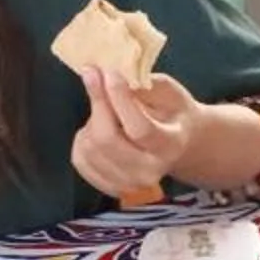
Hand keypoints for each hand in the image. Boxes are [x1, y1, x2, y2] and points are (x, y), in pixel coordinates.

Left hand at [72, 68, 198, 200]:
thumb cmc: (172, 112)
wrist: (178, 144)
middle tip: (92, 73)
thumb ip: (141, 85)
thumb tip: (108, 76)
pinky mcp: (108, 186)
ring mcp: (128, 183)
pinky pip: (80, 158)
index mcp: (170, 146)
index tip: (109, 73)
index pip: (139, 128)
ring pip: (91, 147)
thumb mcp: (168, 91)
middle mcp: (150, 171)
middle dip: (97, 102)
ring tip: (105, 107)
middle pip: (108, 140)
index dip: (119, 98)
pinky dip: (83, 138)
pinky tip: (98, 128)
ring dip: (92, 120)